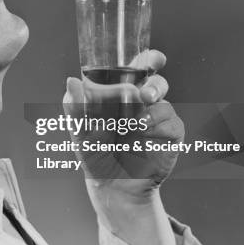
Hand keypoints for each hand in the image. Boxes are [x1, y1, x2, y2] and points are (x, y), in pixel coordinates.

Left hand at [62, 50, 183, 244]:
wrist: (111, 187)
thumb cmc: (94, 155)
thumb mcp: (79, 131)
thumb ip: (75, 106)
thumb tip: (71, 81)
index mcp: (119, 95)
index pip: (134, 69)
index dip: (145, 58)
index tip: (152, 57)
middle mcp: (140, 103)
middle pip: (155, 79)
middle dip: (155, 79)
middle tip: (145, 91)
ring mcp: (155, 118)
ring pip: (163, 99)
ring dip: (153, 104)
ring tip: (136, 120)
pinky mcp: (169, 135)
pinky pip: (172, 121)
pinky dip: (159, 125)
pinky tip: (144, 134)